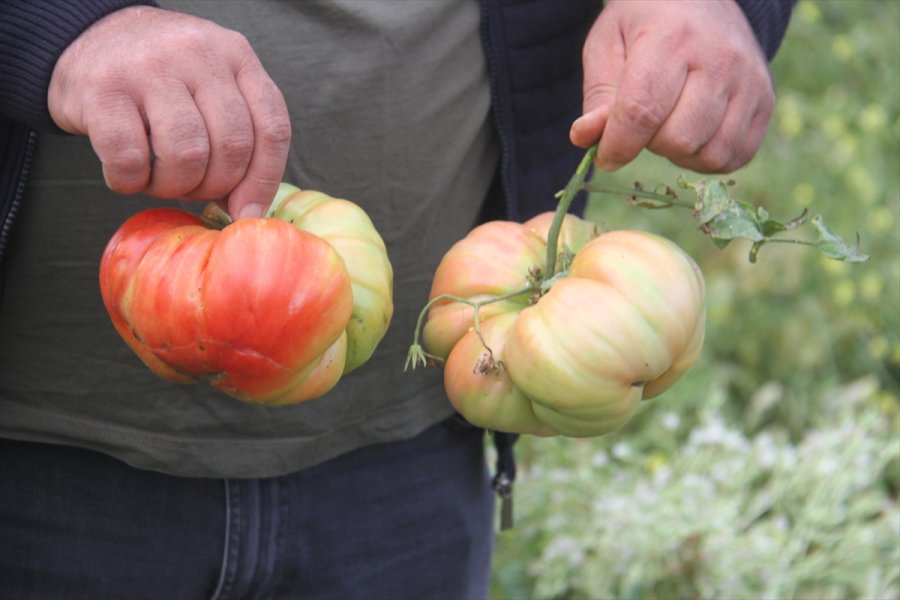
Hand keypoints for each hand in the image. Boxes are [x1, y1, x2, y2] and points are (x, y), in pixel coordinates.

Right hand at [48, 6, 290, 218]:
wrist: (89, 39)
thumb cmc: (161, 80)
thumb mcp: (212, 88)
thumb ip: (239, 134)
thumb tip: (247, 209)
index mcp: (236, 55)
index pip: (272, 128)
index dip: (264, 180)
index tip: (246, 210)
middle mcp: (198, 54)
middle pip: (232, 146)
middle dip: (214, 185)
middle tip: (190, 186)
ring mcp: (149, 67)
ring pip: (187, 155)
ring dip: (174, 186)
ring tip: (158, 179)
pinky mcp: (102, 89)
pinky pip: (130, 159)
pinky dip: (130, 182)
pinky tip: (126, 173)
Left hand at [570, 0, 774, 173]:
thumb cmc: (644, 25)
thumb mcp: (607, 46)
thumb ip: (598, 97)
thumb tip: (586, 138)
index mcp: (673, 38)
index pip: (642, 112)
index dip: (617, 145)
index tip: (605, 155)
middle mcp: (720, 58)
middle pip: (677, 139)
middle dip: (650, 144)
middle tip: (645, 122)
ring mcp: (750, 80)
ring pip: (709, 154)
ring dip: (679, 154)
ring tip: (670, 125)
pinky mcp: (766, 100)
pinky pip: (734, 157)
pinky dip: (707, 158)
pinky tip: (694, 133)